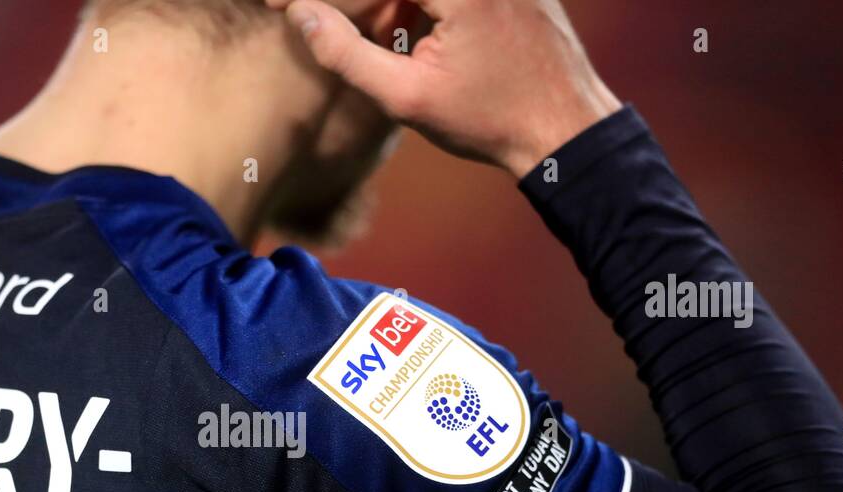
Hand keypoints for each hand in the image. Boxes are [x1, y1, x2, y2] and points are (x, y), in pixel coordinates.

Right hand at [265, 0, 622, 176]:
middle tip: (306, 15)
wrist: (566, 128)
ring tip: (367, 40)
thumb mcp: (406, 95)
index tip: (276, 3)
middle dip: (353, 6)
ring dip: (382, 5)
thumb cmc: (490, 119)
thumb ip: (346, 53)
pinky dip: (411, 4)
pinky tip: (403, 36)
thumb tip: (300, 16)